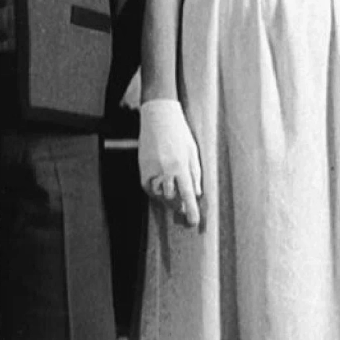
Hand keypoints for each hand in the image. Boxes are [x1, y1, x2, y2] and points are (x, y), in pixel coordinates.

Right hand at [138, 98, 201, 226]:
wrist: (158, 117)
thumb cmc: (179, 132)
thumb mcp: (192, 152)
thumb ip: (195, 174)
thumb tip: (196, 193)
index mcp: (180, 165)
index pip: (187, 194)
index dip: (191, 210)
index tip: (193, 222)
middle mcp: (165, 169)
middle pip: (172, 198)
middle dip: (178, 205)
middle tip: (183, 208)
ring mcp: (152, 169)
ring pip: (158, 194)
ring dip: (167, 199)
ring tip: (173, 196)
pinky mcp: (142, 167)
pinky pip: (148, 187)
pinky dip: (155, 191)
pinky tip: (161, 189)